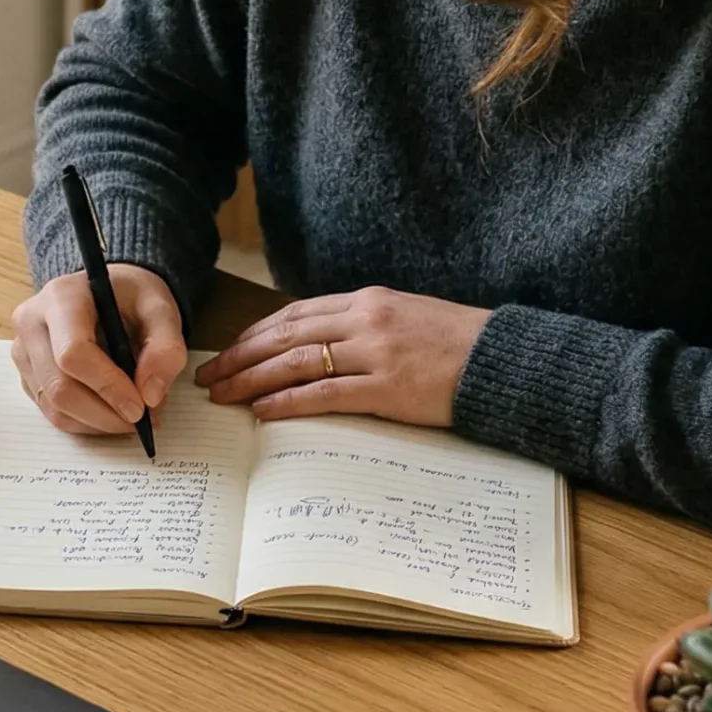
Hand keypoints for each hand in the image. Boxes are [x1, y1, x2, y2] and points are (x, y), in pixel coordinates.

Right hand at [11, 264, 186, 434]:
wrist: (108, 294)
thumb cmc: (131, 298)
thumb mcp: (161, 309)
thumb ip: (165, 347)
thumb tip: (150, 394)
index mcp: (61, 298)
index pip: (73, 352)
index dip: (107, 386)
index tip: (139, 407)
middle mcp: (32, 323)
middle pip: (59, 386)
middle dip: (104, 413)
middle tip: (142, 420)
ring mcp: (24, 351)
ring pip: (54, 406)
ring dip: (98, 422)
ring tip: (131, 414)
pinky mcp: (27, 375)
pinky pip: (52, 412)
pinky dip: (86, 422)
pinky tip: (111, 410)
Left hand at [194, 287, 489, 426]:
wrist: (503, 360)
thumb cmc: (458, 344)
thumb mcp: (407, 317)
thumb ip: (365, 325)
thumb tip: (323, 344)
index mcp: (368, 300)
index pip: (296, 313)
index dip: (256, 333)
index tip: (230, 349)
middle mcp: (365, 320)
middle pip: (285, 335)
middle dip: (241, 355)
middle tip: (209, 374)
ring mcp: (375, 352)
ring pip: (295, 362)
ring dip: (251, 379)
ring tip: (222, 394)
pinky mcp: (386, 387)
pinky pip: (324, 394)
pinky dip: (287, 402)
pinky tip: (262, 411)